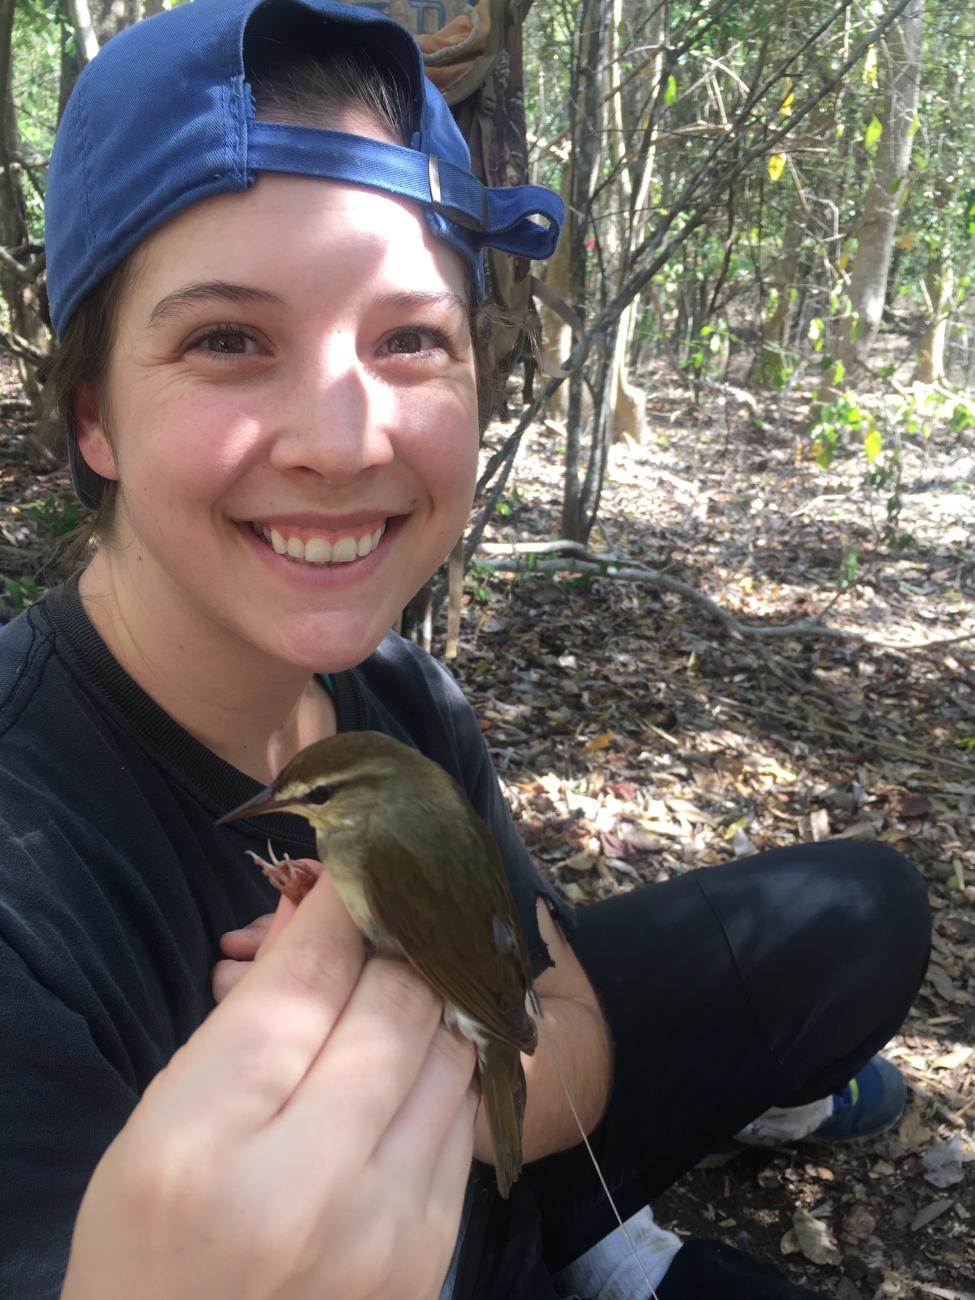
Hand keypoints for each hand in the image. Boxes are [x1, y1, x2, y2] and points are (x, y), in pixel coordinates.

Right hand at [61, 872, 477, 1299]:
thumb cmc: (150, 1245)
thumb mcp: (161, 1120)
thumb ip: (245, 1014)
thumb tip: (320, 909)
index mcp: (209, 1144)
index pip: (310, 978)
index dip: (341, 906)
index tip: (356, 870)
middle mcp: (310, 1188)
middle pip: (399, 1003)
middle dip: (391, 945)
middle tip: (380, 924)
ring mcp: (388, 1230)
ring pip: (452, 1049)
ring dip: (427, 1002)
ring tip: (395, 989)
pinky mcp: (436, 1255)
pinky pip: (463, 1116)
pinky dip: (440, 1071)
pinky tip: (407, 1067)